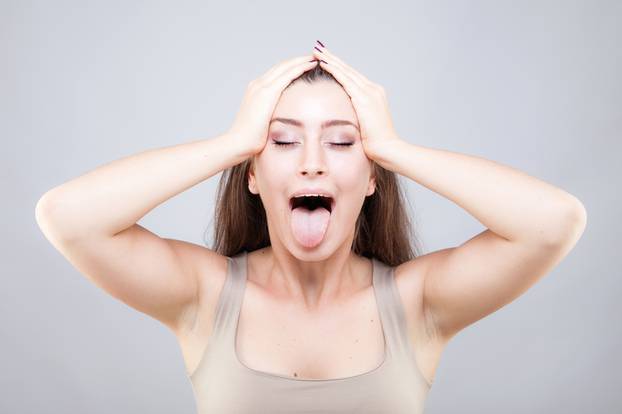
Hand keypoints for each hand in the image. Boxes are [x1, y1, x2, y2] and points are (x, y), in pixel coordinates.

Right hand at [227, 55, 318, 156]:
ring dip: (301, 60)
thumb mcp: (262, 122)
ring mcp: (261, 87)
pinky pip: (287, 75)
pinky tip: (311, 65)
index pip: (276, 73)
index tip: (304, 64)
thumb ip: (271, 116)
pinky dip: (300, 67)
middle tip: (314, 55)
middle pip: (281, 65)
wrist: (239, 142)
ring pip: (285, 66)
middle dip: (298, 59)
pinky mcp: (267, 93)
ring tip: (316, 56)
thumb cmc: (250, 138)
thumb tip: (281, 121)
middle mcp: (257, 84)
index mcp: (255, 90)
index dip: (291, 67)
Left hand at [312, 41, 402, 160]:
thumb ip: (357, 116)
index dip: (339, 67)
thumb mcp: (365, 124)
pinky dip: (335, 70)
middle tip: (318, 48)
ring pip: (346, 71)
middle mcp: (373, 89)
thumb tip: (345, 116)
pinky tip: (324, 64)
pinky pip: (346, 80)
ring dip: (331, 60)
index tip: (326, 59)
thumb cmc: (376, 143)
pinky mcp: (364, 98)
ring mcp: (370, 92)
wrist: (387, 148)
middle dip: (333, 58)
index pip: (353, 77)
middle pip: (349, 70)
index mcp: (374, 94)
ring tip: (317, 51)